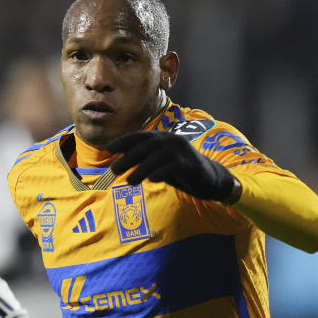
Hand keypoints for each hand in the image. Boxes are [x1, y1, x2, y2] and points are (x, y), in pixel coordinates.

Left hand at [107, 131, 237, 201]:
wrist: (209, 178)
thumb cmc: (179, 169)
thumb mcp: (159, 163)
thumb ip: (143, 160)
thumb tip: (119, 163)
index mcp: (162, 137)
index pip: (140, 136)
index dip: (124, 141)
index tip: (108, 148)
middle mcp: (171, 140)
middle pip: (146, 147)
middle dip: (128, 158)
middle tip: (114, 170)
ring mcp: (182, 151)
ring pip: (157, 158)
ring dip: (142, 169)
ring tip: (129, 182)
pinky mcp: (191, 164)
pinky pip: (173, 167)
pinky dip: (161, 172)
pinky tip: (152, 180)